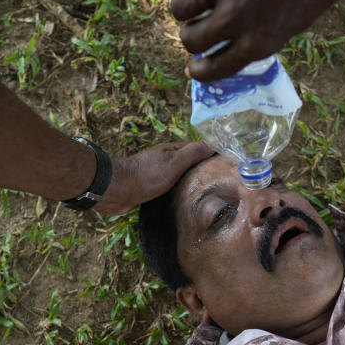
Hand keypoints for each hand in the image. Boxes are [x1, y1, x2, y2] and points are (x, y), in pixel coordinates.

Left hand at [96, 141, 213, 214]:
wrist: (117, 190)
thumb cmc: (147, 175)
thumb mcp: (174, 162)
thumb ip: (192, 153)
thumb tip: (213, 145)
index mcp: (171, 150)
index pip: (197, 148)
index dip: (211, 153)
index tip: (226, 163)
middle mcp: (165, 159)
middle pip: (188, 162)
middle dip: (202, 169)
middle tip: (219, 181)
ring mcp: (156, 173)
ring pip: (179, 175)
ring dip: (190, 181)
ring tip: (206, 192)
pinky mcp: (150, 187)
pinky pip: (170, 187)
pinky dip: (179, 191)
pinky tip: (184, 200)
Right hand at [160, 0, 344, 80]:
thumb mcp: (300, 20)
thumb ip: (267, 32)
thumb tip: (244, 38)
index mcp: (259, 41)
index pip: (214, 69)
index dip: (201, 71)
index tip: (194, 69)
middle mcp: (235, 19)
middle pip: (190, 39)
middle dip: (193, 35)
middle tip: (199, 24)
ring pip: (179, 8)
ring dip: (184, 6)